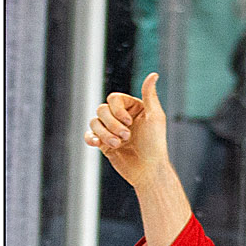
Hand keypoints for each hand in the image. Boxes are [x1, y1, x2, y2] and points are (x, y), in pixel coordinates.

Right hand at [84, 72, 168, 187]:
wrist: (149, 171)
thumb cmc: (155, 144)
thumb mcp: (155, 117)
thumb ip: (149, 95)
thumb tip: (154, 74)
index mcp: (132, 108)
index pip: (113, 99)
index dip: (117, 110)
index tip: (129, 122)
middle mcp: (121, 118)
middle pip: (102, 110)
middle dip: (112, 124)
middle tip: (127, 137)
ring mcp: (111, 131)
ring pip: (94, 122)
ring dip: (104, 133)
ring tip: (118, 144)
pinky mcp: (104, 145)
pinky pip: (89, 136)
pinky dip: (90, 138)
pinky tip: (97, 143)